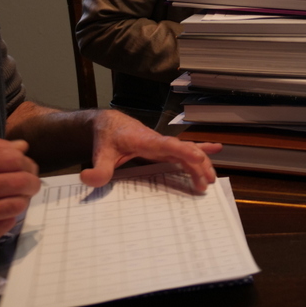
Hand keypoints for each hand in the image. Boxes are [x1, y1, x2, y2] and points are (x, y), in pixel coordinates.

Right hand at [0, 138, 39, 259]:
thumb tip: (23, 147)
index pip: (12, 158)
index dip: (26, 162)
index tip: (29, 166)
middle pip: (20, 181)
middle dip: (31, 181)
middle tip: (31, 183)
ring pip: (17, 204)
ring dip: (22, 200)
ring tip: (15, 197)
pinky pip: (7, 224)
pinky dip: (8, 216)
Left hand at [79, 109, 221, 191]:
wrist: (109, 124)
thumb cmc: (107, 137)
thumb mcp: (100, 153)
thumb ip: (97, 168)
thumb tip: (89, 178)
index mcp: (146, 141)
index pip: (168, 145)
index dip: (184, 151)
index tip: (198, 159)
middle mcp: (159, 142)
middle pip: (184, 151)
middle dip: (198, 164)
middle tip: (207, 182)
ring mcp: (164, 146)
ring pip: (188, 152)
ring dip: (201, 164)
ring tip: (210, 180)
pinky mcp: (164, 149)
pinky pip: (184, 150)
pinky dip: (201, 149)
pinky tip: (215, 149)